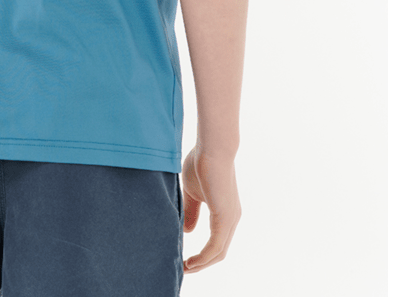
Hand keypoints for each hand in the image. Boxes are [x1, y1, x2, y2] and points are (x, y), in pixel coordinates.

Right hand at [181, 146, 241, 273]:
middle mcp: (232, 218)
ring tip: (185, 268)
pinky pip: (216, 246)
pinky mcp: (226, 217)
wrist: (211, 147)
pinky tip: (191, 262)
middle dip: (202, 264)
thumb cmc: (201, 162)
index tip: (185, 260)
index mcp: (225, 212)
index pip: (217, 242)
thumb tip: (188, 232)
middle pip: (220, 252)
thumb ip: (191, 211)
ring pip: (219, 252)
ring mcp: (231, 218)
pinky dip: (204, 257)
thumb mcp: (192, 192)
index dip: (203, 255)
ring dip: (202, 264)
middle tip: (184, 269)